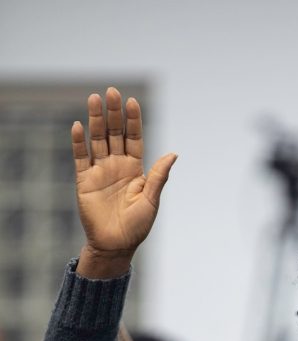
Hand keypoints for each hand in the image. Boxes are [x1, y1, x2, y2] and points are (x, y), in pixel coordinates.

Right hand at [72, 87, 176, 275]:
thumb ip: (159, 176)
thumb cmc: (137, 227)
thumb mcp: (151, 200)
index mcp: (135, 169)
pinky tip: (79, 126)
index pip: (133, 138)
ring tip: (94, 99)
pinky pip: (81, 157)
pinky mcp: (84, 180)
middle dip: (113, 113)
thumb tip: (174, 154)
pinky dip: (79, 142)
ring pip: (97, 140)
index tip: (132, 102)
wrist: (115, 246)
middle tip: (111, 92)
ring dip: (95, 120)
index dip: (133, 121)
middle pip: (114, 133)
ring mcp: (99, 171)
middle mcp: (117, 166)